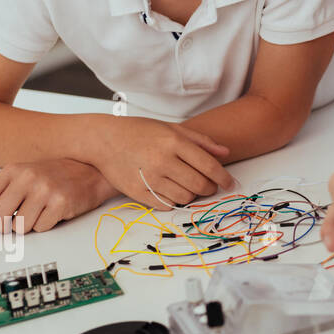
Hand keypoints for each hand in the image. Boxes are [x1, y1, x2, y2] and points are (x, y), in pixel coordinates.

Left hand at [0, 158, 115, 236]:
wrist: (94, 170)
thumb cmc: (58, 175)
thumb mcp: (26, 175)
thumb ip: (3, 193)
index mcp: (14, 170)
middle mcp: (27, 178)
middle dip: (5, 226)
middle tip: (15, 222)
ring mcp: (45, 190)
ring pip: (19, 227)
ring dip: (28, 225)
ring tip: (41, 211)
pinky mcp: (61, 203)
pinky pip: (41, 228)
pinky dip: (46, 225)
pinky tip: (54, 212)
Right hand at [88, 116, 235, 207]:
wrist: (104, 140)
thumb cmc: (140, 132)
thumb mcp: (172, 128)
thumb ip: (201, 141)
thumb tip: (225, 153)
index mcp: (174, 142)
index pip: (208, 166)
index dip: (223, 177)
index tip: (229, 183)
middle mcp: (162, 161)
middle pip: (199, 185)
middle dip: (210, 188)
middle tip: (210, 186)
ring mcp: (148, 178)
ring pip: (185, 197)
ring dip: (192, 195)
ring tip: (189, 186)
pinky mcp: (137, 192)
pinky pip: (166, 205)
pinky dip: (174, 201)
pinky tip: (173, 191)